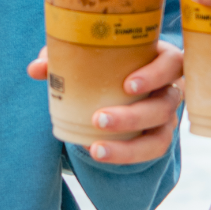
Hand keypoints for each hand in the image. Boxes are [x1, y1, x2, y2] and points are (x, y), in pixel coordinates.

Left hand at [26, 39, 183, 162]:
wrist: (116, 84)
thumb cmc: (107, 61)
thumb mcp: (90, 55)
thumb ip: (64, 57)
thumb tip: (36, 68)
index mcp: (160, 59)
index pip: (173, 63)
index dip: (156, 74)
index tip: (127, 85)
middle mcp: (170, 89)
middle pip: (165, 105)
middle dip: (134, 116)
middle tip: (99, 118)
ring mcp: (167, 117)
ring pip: (160, 137)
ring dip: (129, 146)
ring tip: (96, 148)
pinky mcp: (158, 138)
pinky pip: (148, 152)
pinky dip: (124, 154)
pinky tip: (97, 151)